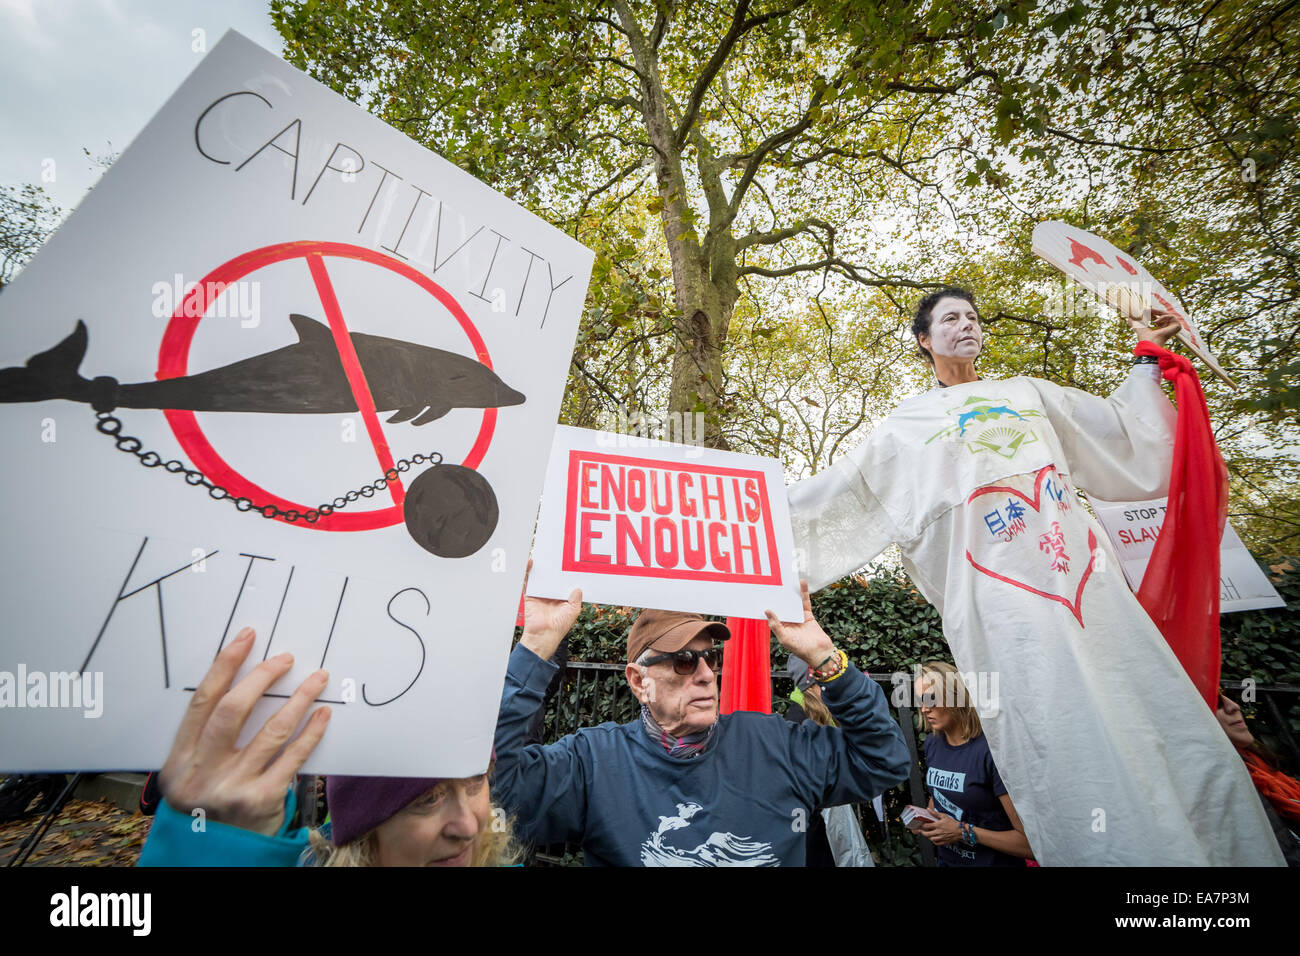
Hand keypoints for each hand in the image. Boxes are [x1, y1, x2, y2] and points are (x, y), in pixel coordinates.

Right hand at [159, 627, 330, 835]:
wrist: (213, 857)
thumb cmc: (205, 808)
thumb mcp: (190, 776)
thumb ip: (205, 739)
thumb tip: (241, 683)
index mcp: (179, 760)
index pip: (203, 701)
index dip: (226, 665)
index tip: (247, 638)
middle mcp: (203, 773)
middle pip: (233, 710)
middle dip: (262, 677)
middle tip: (286, 659)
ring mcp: (234, 787)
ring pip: (272, 730)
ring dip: (299, 699)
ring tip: (317, 678)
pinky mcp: (264, 800)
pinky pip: (294, 757)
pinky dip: (312, 732)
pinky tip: (322, 714)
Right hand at [519, 559, 581, 659]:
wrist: (544, 635)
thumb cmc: (559, 626)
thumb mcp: (573, 611)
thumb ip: (576, 599)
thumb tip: (578, 588)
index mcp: (562, 597)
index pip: (565, 582)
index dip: (568, 573)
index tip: (571, 563)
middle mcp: (551, 594)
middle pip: (553, 577)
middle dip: (555, 568)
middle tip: (558, 555)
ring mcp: (541, 593)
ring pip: (541, 577)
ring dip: (542, 568)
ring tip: (545, 555)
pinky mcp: (531, 595)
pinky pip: (528, 581)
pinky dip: (528, 572)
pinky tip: (531, 563)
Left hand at [764, 580, 834, 666]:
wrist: (820, 652)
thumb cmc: (801, 649)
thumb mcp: (785, 638)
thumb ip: (776, 625)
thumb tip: (767, 611)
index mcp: (780, 627)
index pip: (771, 614)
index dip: (766, 604)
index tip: (760, 594)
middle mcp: (788, 621)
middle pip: (781, 605)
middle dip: (777, 595)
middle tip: (772, 581)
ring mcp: (798, 617)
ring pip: (792, 601)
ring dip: (790, 592)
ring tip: (786, 579)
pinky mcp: (807, 614)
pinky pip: (804, 601)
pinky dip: (803, 592)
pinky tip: (801, 583)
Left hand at [919, 812, 963, 845]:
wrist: (961, 831)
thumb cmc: (953, 823)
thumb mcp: (944, 816)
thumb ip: (935, 813)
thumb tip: (928, 809)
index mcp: (938, 825)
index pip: (927, 826)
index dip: (922, 825)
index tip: (921, 824)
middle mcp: (939, 832)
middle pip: (927, 834)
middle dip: (922, 832)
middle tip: (921, 831)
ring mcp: (941, 837)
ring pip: (931, 839)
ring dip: (928, 837)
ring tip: (927, 834)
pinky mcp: (944, 842)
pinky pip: (937, 843)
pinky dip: (934, 841)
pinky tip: (933, 839)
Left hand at [1128, 309, 1182, 347]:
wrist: (1150, 342)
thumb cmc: (1145, 337)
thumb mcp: (1139, 326)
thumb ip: (1134, 321)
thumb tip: (1128, 317)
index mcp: (1162, 328)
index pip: (1159, 316)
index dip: (1152, 312)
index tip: (1145, 309)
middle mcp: (1169, 327)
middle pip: (1163, 314)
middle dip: (1154, 311)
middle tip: (1146, 309)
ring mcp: (1174, 326)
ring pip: (1166, 314)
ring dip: (1157, 313)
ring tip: (1150, 315)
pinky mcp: (1177, 326)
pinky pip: (1170, 316)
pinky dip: (1162, 318)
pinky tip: (1155, 323)